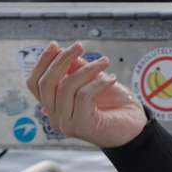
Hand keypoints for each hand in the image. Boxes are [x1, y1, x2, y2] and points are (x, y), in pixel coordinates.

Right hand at [26, 41, 146, 147]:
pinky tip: (112, 79)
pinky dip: (98, 82)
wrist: (136, 125)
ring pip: (66, 87)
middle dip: (61, 60)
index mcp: (55, 105)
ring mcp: (66, 124)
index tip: (55, 44)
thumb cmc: (116, 104)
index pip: (35, 84)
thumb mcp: (95, 80)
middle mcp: (56, 117)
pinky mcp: (81, 126)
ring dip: (87, 69)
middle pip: (46, 84)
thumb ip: (77, 68)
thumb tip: (62, 50)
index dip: (42, 62)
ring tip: (105, 62)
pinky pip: (83, 96)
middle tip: (79, 46)